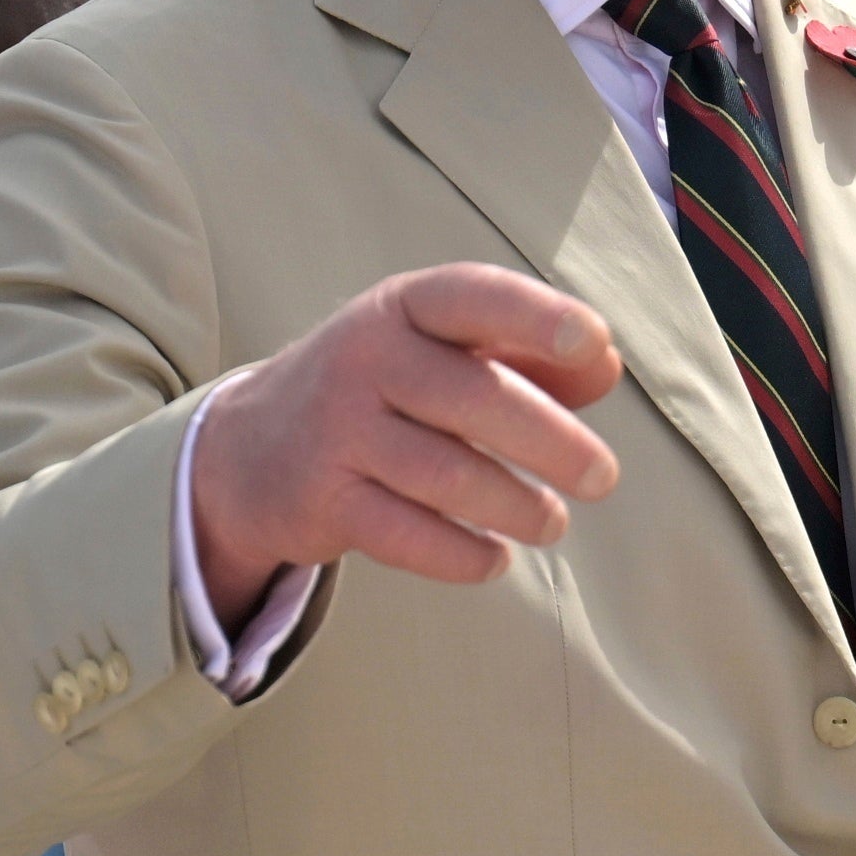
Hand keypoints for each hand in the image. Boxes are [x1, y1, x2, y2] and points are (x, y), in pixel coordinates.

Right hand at [185, 264, 626, 606]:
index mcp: (405, 307)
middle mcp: (365, 357)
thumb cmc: (385, 390)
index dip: (536, 317)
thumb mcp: (445, 353)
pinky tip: (494, 559)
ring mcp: (337, 429)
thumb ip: (528, 354)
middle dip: (552, 442)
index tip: (593, 343)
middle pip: (472, 397)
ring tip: (552, 524)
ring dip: (515, 507)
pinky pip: (406, 535)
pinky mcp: (322, 499)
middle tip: (603, 478)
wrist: (251, 449)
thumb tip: (604, 368)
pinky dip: (462, 555)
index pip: (473, 296)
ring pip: (445, 475)